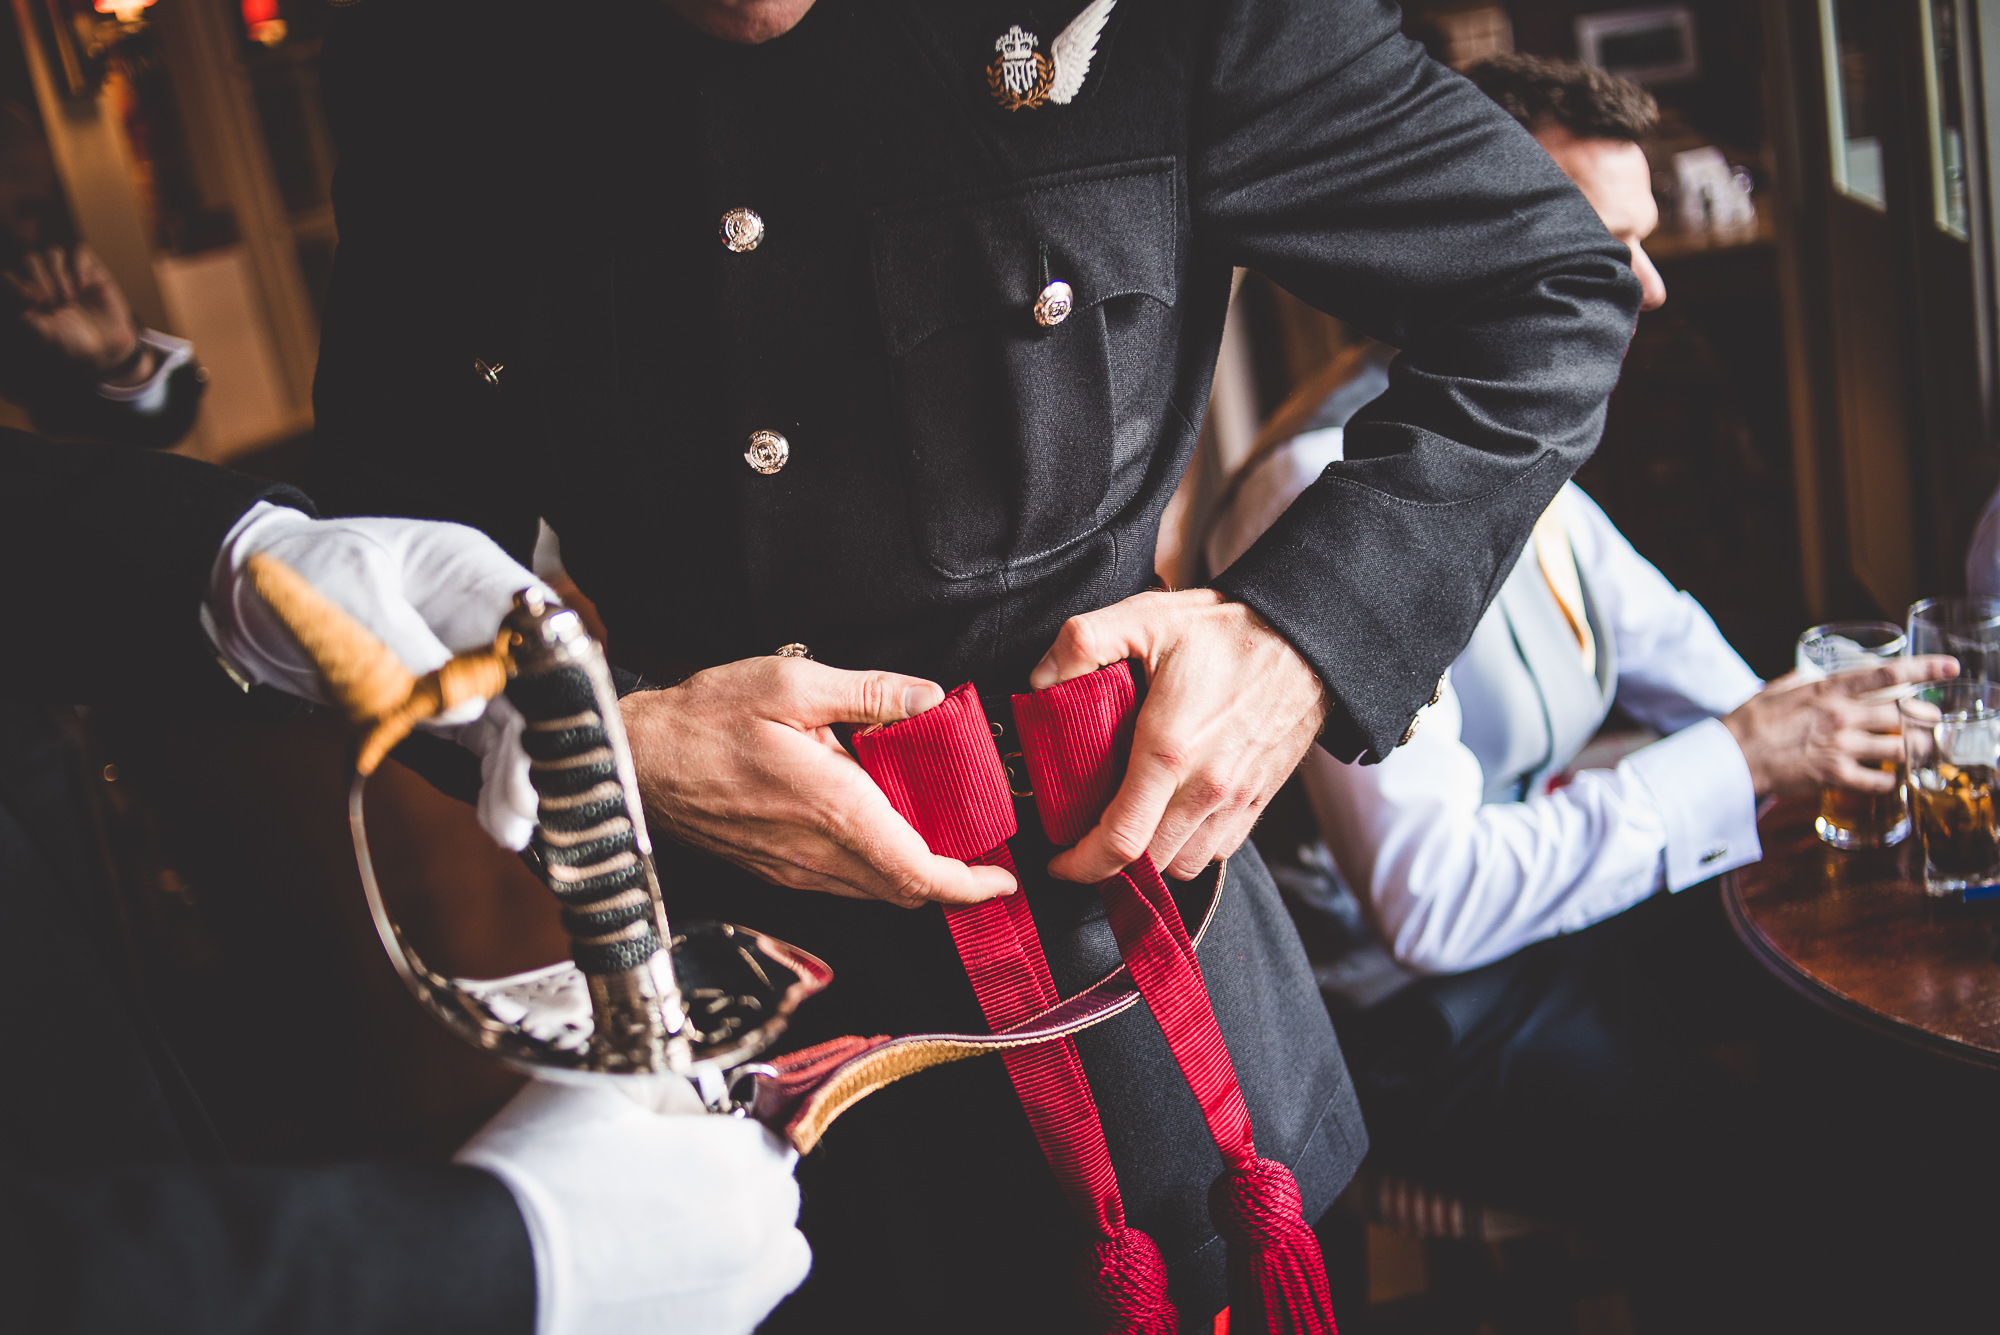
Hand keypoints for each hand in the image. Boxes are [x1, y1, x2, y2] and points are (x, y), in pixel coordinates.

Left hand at [2, 245, 147, 380]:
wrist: (108, 346)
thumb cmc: (74, 344)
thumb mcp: (50, 340)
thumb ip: (34, 327)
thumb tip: (24, 314)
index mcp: (29, 294)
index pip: (10, 276)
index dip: (17, 284)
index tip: (33, 302)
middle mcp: (46, 280)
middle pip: (30, 260)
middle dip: (39, 279)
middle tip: (51, 302)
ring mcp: (68, 273)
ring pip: (52, 254)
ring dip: (57, 274)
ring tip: (68, 298)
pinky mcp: (91, 270)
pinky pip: (80, 252)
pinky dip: (79, 267)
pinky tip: (83, 287)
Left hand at [204, 501, 549, 847]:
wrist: (251, 591)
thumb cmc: (303, 570)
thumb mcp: (348, 593)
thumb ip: (406, 644)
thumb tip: (466, 705)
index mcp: (471, 571)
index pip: (537, 627)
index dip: (554, 678)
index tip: (548, 730)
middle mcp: (483, 617)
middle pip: (535, 681)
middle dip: (538, 742)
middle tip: (527, 799)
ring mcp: (468, 659)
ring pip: (515, 719)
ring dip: (516, 772)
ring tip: (512, 823)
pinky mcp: (445, 697)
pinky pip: (481, 740)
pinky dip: (488, 777)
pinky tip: (496, 816)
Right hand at [456, 1080, 810, 1334]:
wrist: (468, 1280)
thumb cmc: (530, 1179)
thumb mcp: (596, 1087)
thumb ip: (669, 1080)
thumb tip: (697, 1098)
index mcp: (739, 1172)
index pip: (771, 1141)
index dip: (725, 1136)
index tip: (681, 1144)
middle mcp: (750, 1250)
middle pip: (776, 1213)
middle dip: (737, 1195)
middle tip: (664, 1194)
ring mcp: (725, 1318)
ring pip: (764, 1277)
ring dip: (733, 1257)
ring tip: (656, 1250)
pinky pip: (722, 1324)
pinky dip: (696, 1308)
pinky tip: (636, 1291)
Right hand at [622, 657, 1015, 907]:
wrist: (633, 760)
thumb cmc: (703, 719)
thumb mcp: (790, 682)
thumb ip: (869, 694)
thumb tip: (929, 700)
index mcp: (833, 808)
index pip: (918, 870)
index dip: (968, 884)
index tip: (1001, 875)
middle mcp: (817, 853)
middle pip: (904, 890)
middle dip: (951, 880)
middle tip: (981, 846)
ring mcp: (793, 869)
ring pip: (874, 891)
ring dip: (912, 873)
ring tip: (938, 834)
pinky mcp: (775, 869)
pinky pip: (843, 883)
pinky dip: (876, 868)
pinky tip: (879, 828)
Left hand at [1030, 588, 1325, 882]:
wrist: (1308, 640)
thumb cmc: (1226, 630)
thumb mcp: (1146, 617)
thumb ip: (1083, 642)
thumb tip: (1039, 681)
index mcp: (1169, 751)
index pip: (1121, 842)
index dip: (1080, 865)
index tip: (1057, 861)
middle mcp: (1206, 788)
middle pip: (1148, 863)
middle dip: (1109, 860)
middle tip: (1085, 832)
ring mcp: (1236, 800)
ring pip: (1182, 864)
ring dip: (1150, 855)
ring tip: (1130, 822)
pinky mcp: (1258, 802)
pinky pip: (1216, 851)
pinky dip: (1188, 845)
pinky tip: (1172, 812)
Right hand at [1720, 656, 1957, 798]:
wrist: (1732, 756)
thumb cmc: (1751, 721)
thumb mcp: (1779, 688)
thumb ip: (1807, 680)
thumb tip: (1820, 674)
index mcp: (1829, 690)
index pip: (1888, 675)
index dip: (1925, 669)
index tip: (1951, 668)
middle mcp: (1842, 717)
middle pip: (1905, 717)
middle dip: (1927, 721)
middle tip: (1935, 723)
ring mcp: (1841, 748)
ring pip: (1901, 750)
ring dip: (1918, 751)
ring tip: (1924, 752)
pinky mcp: (1835, 776)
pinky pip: (1879, 781)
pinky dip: (1891, 781)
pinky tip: (1891, 780)